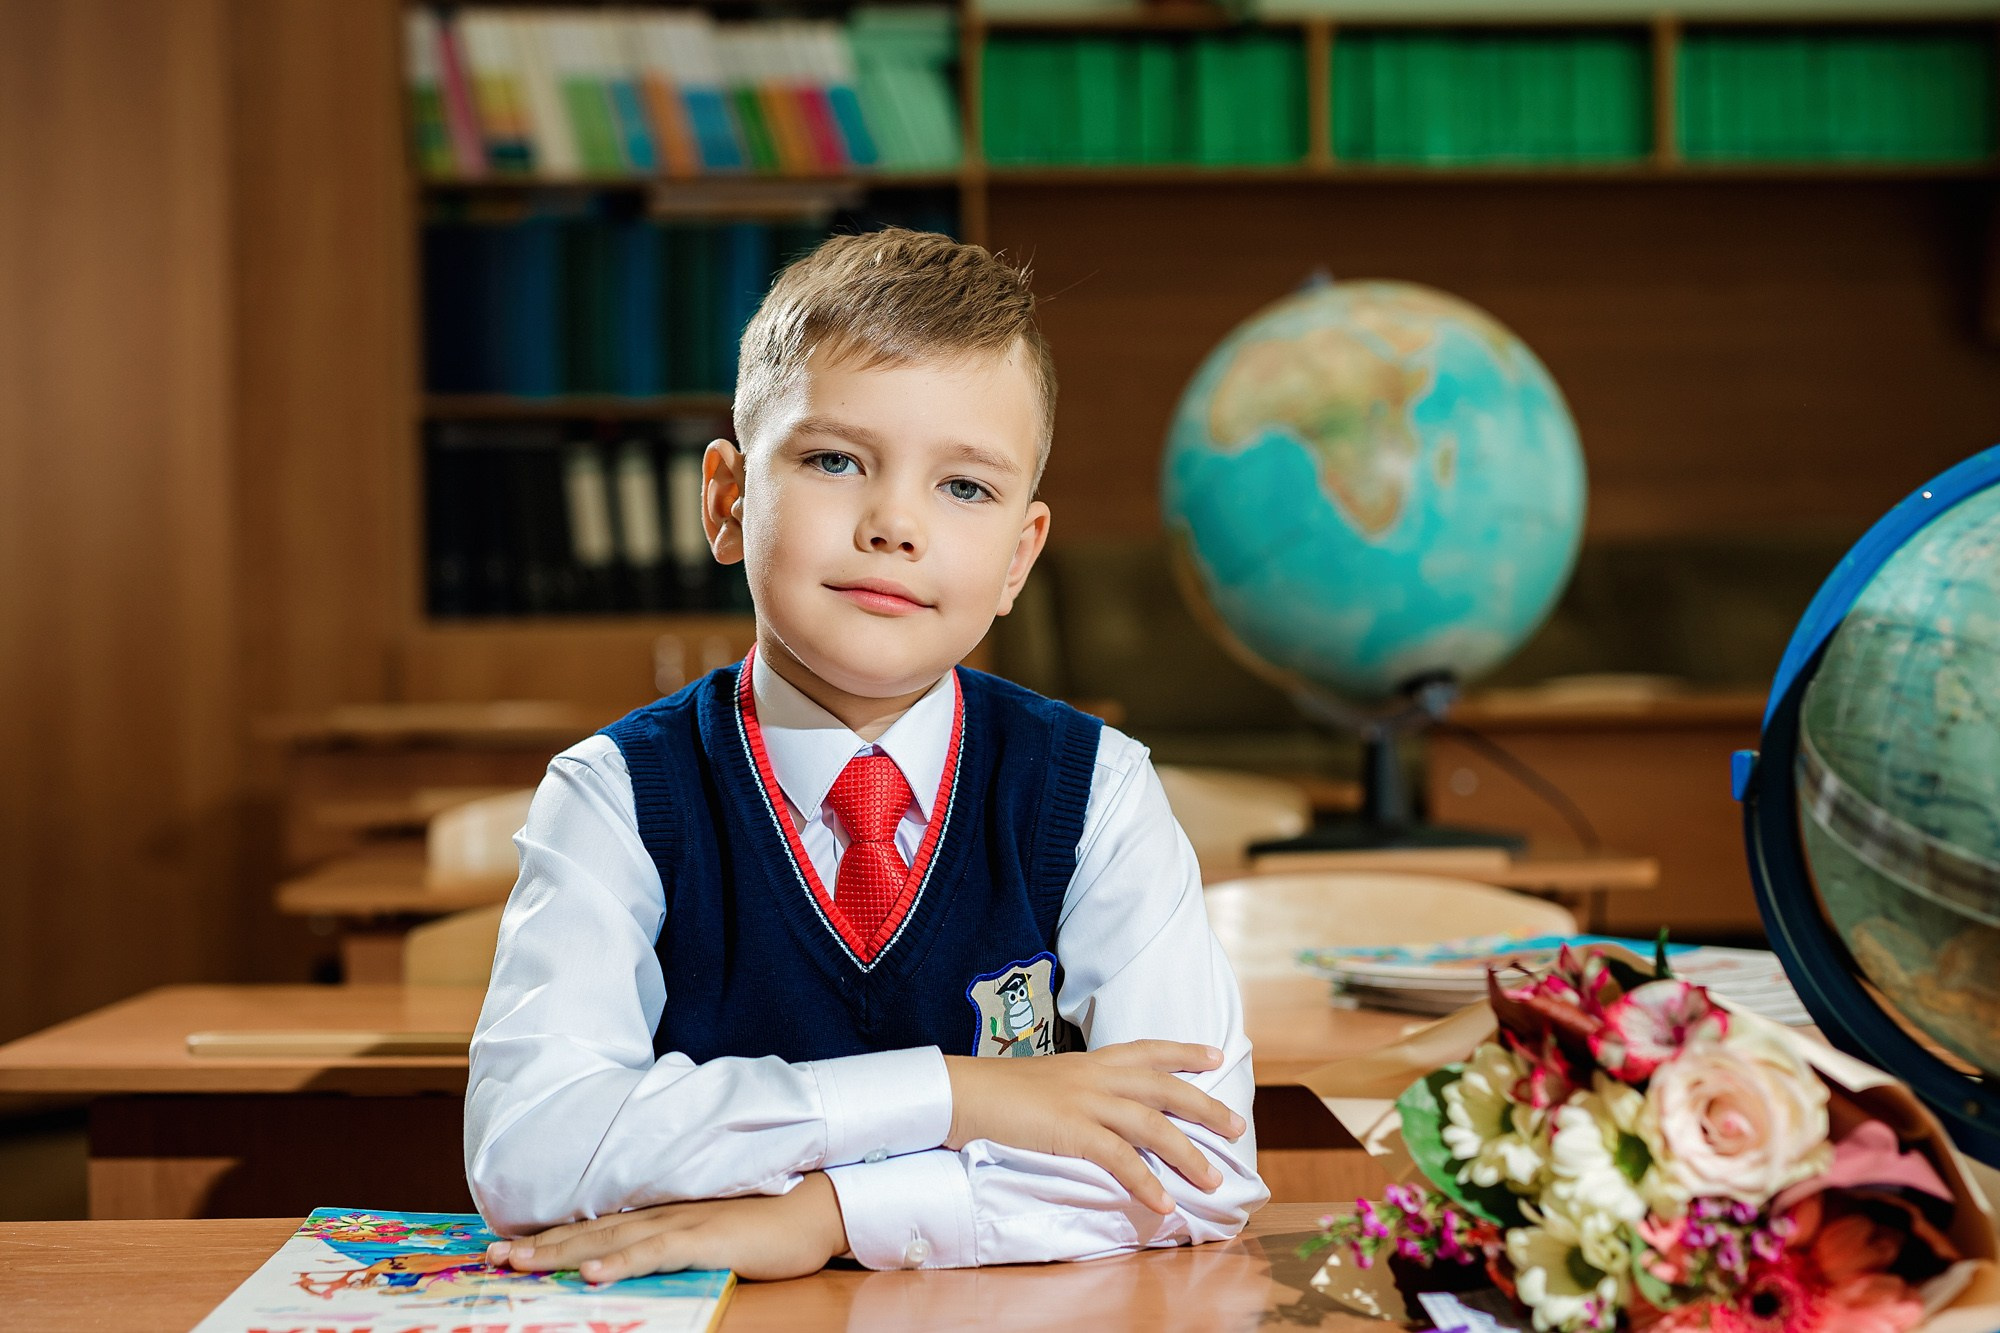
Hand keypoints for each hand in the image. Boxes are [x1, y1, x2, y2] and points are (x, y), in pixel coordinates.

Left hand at [490, 1172, 849, 1281]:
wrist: (815, 1208)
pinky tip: (594, 1273)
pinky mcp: (707, 1238)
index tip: (506, 1247)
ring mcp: (684, 1223)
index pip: (595, 1225)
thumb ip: (667, 1240)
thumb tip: (624, 1258)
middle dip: (539, 1245)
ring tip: (521, 1263)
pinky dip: (623, 1261)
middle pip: (590, 1229)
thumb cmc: (763, 1226)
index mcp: (660, 1212)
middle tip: (492, 1257)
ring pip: (612, 1238)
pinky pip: (657, 1252)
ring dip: (563, 1252)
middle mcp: (662, 1212)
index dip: (549, 1237)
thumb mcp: (705, 1234)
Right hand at [942, 1040, 1246, 1214]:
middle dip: (1204, 1106)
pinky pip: (1118, 1158)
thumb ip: (1074, 1092)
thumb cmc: (995, 1092)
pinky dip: (1145, 1182)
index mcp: (1088, 1062)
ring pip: (1151, 1125)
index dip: (1182, 1051)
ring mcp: (1084, 1101)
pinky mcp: (1070, 1130)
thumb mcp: (1045, 1083)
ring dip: (1187, 1154)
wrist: (961, 1093)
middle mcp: (1094, 1076)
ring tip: (1213, 1180)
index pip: (1145, 1050)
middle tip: (1236, 1125)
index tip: (1215, 1054)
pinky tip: (1163, 1203)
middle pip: (1163, 1087)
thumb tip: (1093, 1114)